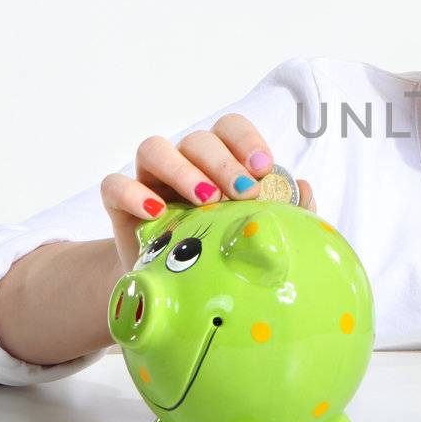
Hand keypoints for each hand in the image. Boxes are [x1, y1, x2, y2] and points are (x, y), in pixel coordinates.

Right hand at [99, 114, 314, 275]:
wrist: (171, 292)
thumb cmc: (218, 255)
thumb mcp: (254, 236)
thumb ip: (286, 211)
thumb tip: (305, 186)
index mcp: (219, 163)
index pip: (230, 129)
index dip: (246, 140)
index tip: (264, 168)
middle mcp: (184, 164)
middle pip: (198, 139)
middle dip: (223, 162)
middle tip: (243, 192)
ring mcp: (149, 180)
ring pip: (155, 149)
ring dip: (183, 170)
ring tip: (205, 200)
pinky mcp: (120, 204)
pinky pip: (115, 185)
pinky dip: (133, 193)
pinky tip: (156, 211)